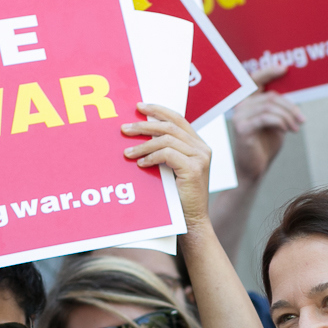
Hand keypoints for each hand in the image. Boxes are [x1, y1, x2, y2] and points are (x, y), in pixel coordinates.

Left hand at [124, 104, 211, 228]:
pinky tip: (141, 164)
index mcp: (198, 145)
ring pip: (167, 139)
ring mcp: (200, 158)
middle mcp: (202, 148)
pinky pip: (167, 154)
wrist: (192, 221)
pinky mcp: (194, 169)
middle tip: (125, 128)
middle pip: (170, 126)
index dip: (158, 110)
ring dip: (143, 144)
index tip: (139, 107)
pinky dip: (151, 157)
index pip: (178, 119)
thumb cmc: (178, 197)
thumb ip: (166, 151)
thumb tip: (141, 135)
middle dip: (144, 125)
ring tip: (127, 152)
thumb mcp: (172, 169)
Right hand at [231, 65, 302, 187]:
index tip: (284, 69)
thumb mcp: (275, 124)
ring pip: (270, 106)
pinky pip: (266, 118)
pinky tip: (287, 130)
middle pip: (270, 96)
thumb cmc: (264, 147)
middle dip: (290, 107)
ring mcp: (239, 117)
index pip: (255, 80)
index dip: (269, 72)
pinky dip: (280, 122)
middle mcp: (240, 107)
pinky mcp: (242, 128)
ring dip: (288, 116)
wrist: (254, 170)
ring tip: (296, 128)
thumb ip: (279, 109)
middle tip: (302, 119)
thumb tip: (293, 98)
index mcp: (247, 103)